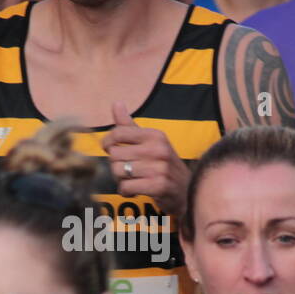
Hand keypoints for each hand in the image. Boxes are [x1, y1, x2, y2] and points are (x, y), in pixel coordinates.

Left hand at [101, 102, 190, 216]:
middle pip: (114, 154)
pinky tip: (135, 190)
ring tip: (133, 180)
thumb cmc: (162, 164)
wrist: (187, 190)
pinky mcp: (159, 186)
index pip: (118, 133)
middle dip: (116, 165)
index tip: (109, 149)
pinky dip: (126, 191)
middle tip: (127, 170)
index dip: (107, 142)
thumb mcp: (150, 142)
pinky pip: (126, 187)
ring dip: (121, 179)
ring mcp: (160, 168)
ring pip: (118, 172)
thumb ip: (129, 125)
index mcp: (155, 135)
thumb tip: (116, 103)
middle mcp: (158, 149)